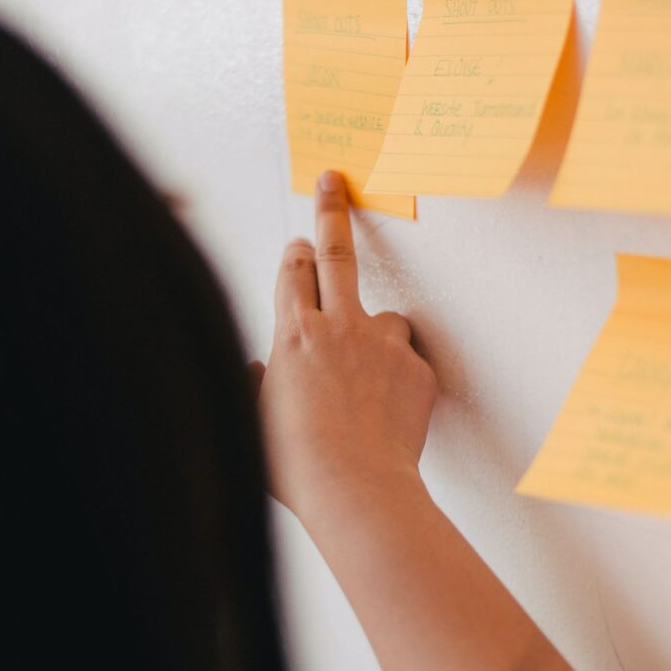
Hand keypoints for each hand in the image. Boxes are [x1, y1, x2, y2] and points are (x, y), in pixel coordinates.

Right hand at [257, 171, 436, 527]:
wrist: (356, 489)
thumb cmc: (296, 465)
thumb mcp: (253, 421)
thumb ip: (255, 384)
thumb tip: (257, 369)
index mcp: (294, 335)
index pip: (291, 273)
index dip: (294, 254)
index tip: (298, 242)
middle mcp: (339, 327)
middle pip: (335, 254)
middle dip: (331, 212)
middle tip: (335, 180)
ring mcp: (383, 344)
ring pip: (385, 318)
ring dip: (376, 333)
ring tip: (369, 378)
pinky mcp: (417, 367)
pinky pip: (408, 362)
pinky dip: (399, 378)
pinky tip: (388, 412)